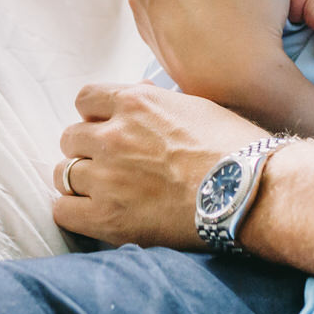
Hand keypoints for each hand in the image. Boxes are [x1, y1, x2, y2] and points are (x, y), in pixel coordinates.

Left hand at [50, 82, 269, 248]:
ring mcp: (107, 177)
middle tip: (108, 165)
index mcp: (135, 102)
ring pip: (64, 173)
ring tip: (103, 192)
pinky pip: (64, 211)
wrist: (250, 191)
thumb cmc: (234, 149)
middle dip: (86, 149)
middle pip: (70, 137)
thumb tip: (139, 96)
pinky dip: (74, 212)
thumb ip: (157, 103)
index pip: (85, 99)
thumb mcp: (195, 107)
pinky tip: (94, 214)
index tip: (105, 129)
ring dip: (80, 181)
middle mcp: (114, 135)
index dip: (94, 116)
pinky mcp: (108, 217)